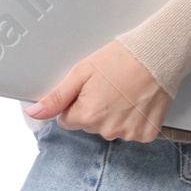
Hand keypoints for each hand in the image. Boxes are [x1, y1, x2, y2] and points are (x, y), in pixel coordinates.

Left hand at [27, 40, 171, 141]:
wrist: (157, 56)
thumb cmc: (120, 59)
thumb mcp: (81, 72)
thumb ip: (56, 97)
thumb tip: (33, 113)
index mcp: (87, 116)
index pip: (67, 119)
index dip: (76, 102)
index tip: (90, 88)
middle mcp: (107, 130)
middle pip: (88, 125)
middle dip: (94, 108)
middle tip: (108, 86)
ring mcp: (128, 133)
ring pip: (109, 129)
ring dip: (113, 115)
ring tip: (125, 92)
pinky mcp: (145, 134)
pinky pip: (131, 132)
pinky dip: (132, 119)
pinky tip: (137, 101)